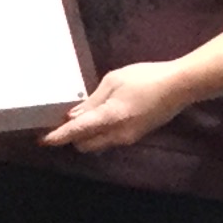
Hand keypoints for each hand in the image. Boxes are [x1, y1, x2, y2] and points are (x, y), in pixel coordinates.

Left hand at [41, 60, 189, 151]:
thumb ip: (92, 101)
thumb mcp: (113, 81)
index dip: (57, 137)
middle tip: (63, 121)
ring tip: (83, 116)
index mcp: (109, 118)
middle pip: (84, 145)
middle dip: (71, 137)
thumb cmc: (146, 77)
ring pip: (97, 144)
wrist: (180, 86)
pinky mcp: (136, 136)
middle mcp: (117, 135)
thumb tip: (75, 116)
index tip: (42, 139)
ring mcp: (128, 138)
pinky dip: (100, 132)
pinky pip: (109, 140)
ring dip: (86, 135)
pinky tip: (102, 116)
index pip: (76, 132)